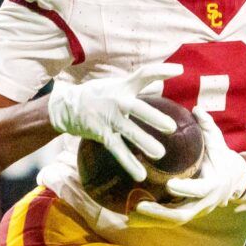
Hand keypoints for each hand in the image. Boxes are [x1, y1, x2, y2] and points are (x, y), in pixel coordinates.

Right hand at [46, 62, 178, 181]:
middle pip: (137, 108)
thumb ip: (138, 86)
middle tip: (171, 128)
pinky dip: (129, 163)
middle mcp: (118, 101)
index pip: (144, 74)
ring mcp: (110, 119)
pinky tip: (141, 175)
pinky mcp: (102, 134)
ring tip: (160, 154)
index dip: (161, 71)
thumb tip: (160, 83)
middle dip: (153, 117)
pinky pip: (117, 149)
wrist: (66, 106)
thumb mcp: (117, 85)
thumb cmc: (98, 94)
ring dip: (144, 142)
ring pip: (128, 131)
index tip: (179, 70)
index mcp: (124, 86)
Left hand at [133, 110, 245, 225]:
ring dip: (151, 221)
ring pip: (173, 222)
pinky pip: (168, 221)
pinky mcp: (187, 214)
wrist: (234, 180)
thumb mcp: (217, 141)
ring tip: (129, 216)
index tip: (170, 185)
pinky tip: (131, 219)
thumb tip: (196, 108)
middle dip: (160, 213)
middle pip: (182, 214)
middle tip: (139, 206)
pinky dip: (151, 222)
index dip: (186, 189)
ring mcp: (196, 211)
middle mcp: (205, 203)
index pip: (200, 190)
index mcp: (214, 185)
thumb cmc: (222, 157)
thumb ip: (207, 126)